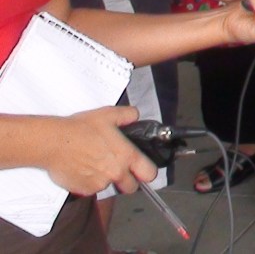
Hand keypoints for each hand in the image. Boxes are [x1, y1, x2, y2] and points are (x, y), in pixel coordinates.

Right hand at [41, 106, 157, 195]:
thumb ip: (128, 115)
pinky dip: (89, 182)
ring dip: (106, 179)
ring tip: (95, 163)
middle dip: (128, 181)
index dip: (147, 172)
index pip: (149, 174)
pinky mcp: (83, 190)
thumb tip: (135, 116)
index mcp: (127, 156)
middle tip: (119, 169)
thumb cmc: (80, 129)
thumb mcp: (109, 115)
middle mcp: (116, 173)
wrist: (53, 143)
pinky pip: (91, 189)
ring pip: (109, 187)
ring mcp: (99, 184)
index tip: (142, 170)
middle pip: (131, 187)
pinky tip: (83, 168)